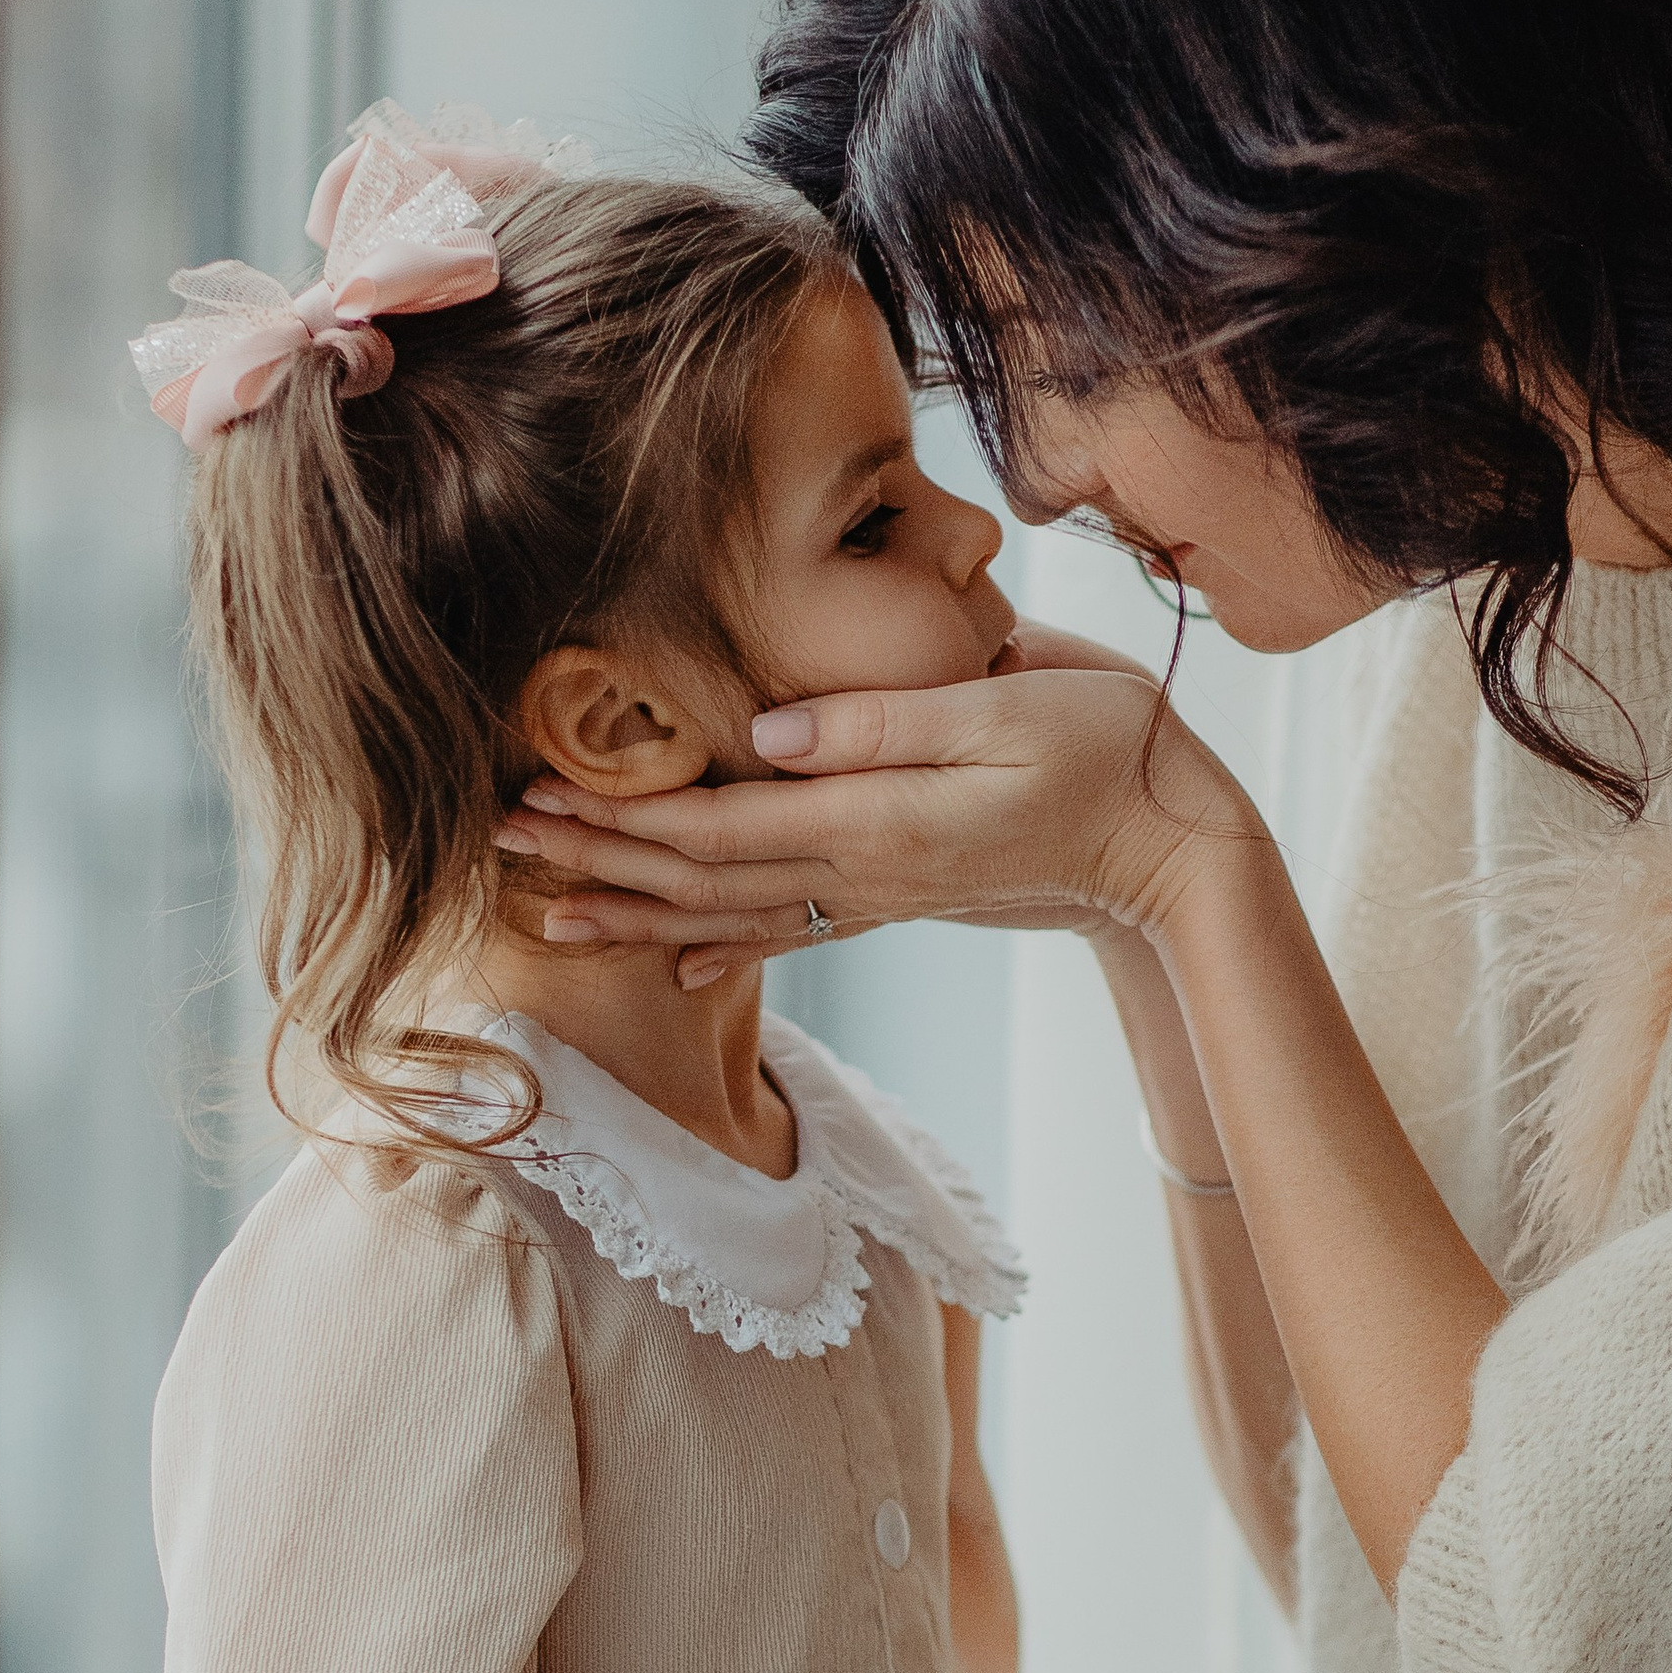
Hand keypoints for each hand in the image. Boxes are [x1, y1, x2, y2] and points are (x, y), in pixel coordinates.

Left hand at [497, 649, 1264, 974]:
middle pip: (700, 876)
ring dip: (633, 911)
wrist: (1174, 847)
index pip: (716, 825)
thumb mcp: (1010, 708)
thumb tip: (770, 736)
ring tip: (547, 910)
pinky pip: (789, 931)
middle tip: (497, 844)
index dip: (619, 818)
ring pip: (730, 911)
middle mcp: (862, 868)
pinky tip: (668, 965)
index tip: (533, 798)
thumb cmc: (1108, 749)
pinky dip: (719, 945)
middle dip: (595, 864)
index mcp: (875, 817)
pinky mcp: (901, 895)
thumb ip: (887, 721)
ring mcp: (879, 892)